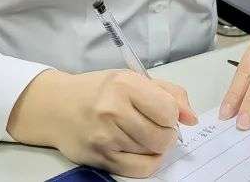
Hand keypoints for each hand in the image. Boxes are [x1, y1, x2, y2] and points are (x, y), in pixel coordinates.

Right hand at [7, 68, 197, 177]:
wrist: (57, 106)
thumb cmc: (99, 90)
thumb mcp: (132, 79)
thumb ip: (168, 93)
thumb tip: (192, 118)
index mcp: (124, 85)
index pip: (168, 109)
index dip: (173, 115)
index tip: (165, 113)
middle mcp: (113, 110)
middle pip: (162, 136)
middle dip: (168, 134)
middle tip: (158, 128)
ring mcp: (105, 137)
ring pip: (151, 153)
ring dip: (155, 147)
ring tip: (143, 135)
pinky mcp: (100, 158)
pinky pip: (139, 170)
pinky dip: (148, 163)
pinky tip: (142, 152)